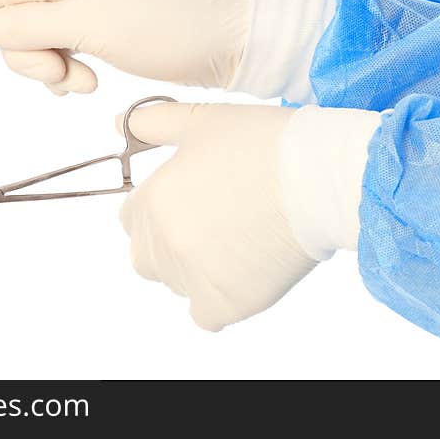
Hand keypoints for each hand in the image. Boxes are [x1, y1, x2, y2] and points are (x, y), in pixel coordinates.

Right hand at [0, 0, 248, 94]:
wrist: (235, 41)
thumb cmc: (176, 23)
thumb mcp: (99, 23)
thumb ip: (37, 26)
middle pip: (14, 21)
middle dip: (30, 57)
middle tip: (66, 75)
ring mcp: (91, 4)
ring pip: (38, 43)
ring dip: (53, 70)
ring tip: (88, 80)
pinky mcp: (106, 28)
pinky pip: (64, 52)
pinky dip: (70, 73)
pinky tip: (93, 80)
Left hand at [118, 101, 380, 330]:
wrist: (320, 176)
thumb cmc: (265, 142)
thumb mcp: (203, 122)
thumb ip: (153, 123)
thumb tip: (119, 123)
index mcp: (153, 200)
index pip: (131, 219)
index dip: (161, 210)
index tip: (194, 203)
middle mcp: (163, 243)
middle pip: (147, 257)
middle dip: (172, 243)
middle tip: (217, 224)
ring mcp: (192, 278)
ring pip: (178, 284)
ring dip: (197, 270)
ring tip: (240, 241)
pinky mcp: (225, 303)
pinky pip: (205, 316)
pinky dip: (220, 300)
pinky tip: (245, 272)